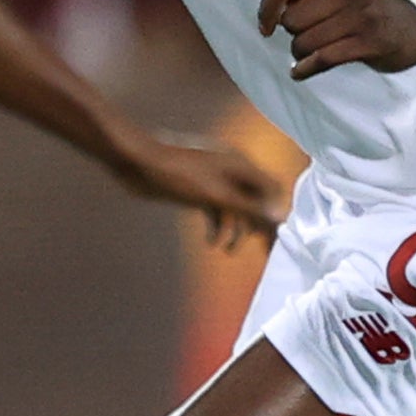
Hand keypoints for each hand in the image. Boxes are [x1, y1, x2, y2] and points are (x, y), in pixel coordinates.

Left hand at [113, 132, 285, 249]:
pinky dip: (216, 225)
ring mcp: (214, 179)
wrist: (136, 163)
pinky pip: (216, 209)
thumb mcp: (217, 196)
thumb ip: (249, 208)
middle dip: (256, 226)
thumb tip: (279, 219)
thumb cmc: (177, 174)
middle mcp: (231, 169)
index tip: (277, 238)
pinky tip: (209, 241)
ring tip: (226, 250)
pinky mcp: (197, 188)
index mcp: (241, 164)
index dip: (277, 212)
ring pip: (234, 208)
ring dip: (233, 229)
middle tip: (262, 252)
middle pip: (255, 200)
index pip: (272, 189)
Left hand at [257, 0, 415, 79]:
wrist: (412, 27)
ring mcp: (361, 14)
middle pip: (292, 17)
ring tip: (312, 52)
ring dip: (300, 52)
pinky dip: (305, 69)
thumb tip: (272, 11)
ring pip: (304, 40)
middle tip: (307, 36)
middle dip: (292, 33)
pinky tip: (300, 72)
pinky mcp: (369, 41)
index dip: (267, 5)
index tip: (266, 25)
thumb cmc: (365, 7)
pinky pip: (322, 58)